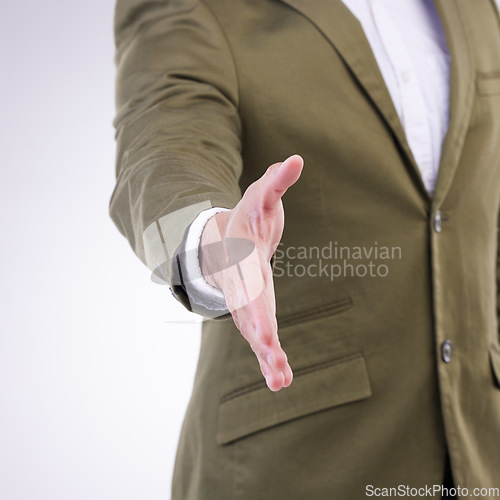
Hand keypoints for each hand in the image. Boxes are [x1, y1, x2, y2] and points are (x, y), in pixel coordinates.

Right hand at [199, 155, 303, 390]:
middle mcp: (242, 286)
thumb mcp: (261, 196)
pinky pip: (262, 337)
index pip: (250, 285)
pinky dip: (269, 358)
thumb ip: (276, 181)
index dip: (256, 308)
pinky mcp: (257, 312)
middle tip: (276, 363)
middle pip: (251, 315)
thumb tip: (296, 159)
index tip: (264, 333)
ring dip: (267, 358)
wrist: (227, 240)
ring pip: (255, 333)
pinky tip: (281, 380)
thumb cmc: (248, 218)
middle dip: (261, 339)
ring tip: (281, 382)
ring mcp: (248, 302)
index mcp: (244, 260)